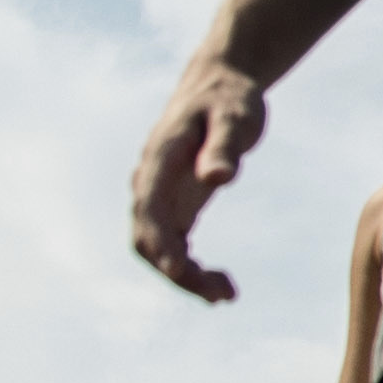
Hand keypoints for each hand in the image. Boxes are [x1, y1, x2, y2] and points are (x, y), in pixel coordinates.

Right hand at [129, 63, 272, 302]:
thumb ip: (224, 146)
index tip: (182, 271)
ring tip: (227, 295)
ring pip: (157, 248)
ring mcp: (159, 197)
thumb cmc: (228, 99)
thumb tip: (218, 177)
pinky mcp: (175, 206)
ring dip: (184, 276)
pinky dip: (190, 268)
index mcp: (159, 161)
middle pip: (147, 238)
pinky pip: (173, 246)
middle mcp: (150, 183)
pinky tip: (220, 282)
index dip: (161, 243)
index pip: (149, 209)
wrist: (219, 87)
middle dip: (177, 271)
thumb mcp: (235, 117)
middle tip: (221, 295)